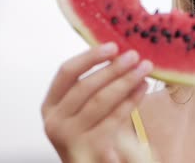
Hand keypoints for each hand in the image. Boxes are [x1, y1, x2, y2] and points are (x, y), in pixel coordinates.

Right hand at [41, 42, 152, 162]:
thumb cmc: (92, 135)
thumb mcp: (82, 110)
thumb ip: (92, 86)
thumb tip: (118, 53)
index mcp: (50, 106)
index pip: (66, 72)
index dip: (90, 57)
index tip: (112, 46)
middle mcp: (54, 121)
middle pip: (86, 86)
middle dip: (113, 68)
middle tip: (134, 55)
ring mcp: (69, 137)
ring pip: (101, 101)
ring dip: (125, 81)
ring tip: (144, 69)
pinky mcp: (89, 148)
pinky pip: (113, 118)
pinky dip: (130, 100)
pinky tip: (142, 88)